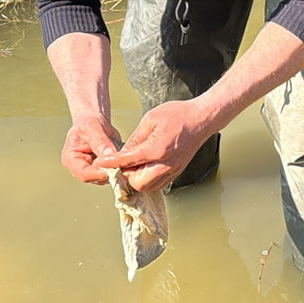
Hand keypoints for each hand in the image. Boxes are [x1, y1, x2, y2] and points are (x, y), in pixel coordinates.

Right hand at [61, 114, 121, 184]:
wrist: (94, 122)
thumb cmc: (89, 122)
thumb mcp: (93, 128)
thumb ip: (101, 142)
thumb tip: (111, 157)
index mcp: (71, 160)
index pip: (84, 174)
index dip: (98, 174)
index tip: (113, 168)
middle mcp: (81, 169)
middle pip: (97, 178)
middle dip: (111, 172)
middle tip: (125, 163)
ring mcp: (94, 171)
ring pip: (109, 176)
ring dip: (119, 168)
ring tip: (126, 156)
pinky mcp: (105, 169)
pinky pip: (115, 171)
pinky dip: (122, 165)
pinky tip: (128, 156)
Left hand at [96, 100, 211, 191]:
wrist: (202, 119)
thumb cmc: (179, 115)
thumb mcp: (150, 119)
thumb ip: (135, 138)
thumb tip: (123, 152)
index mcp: (157, 149)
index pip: (128, 161)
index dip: (112, 163)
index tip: (102, 164)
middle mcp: (166, 163)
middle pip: (138, 183)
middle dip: (126, 176)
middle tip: (121, 164)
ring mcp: (173, 170)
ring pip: (148, 187)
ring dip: (137, 179)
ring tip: (133, 166)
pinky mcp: (177, 171)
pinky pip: (158, 184)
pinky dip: (148, 180)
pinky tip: (144, 167)